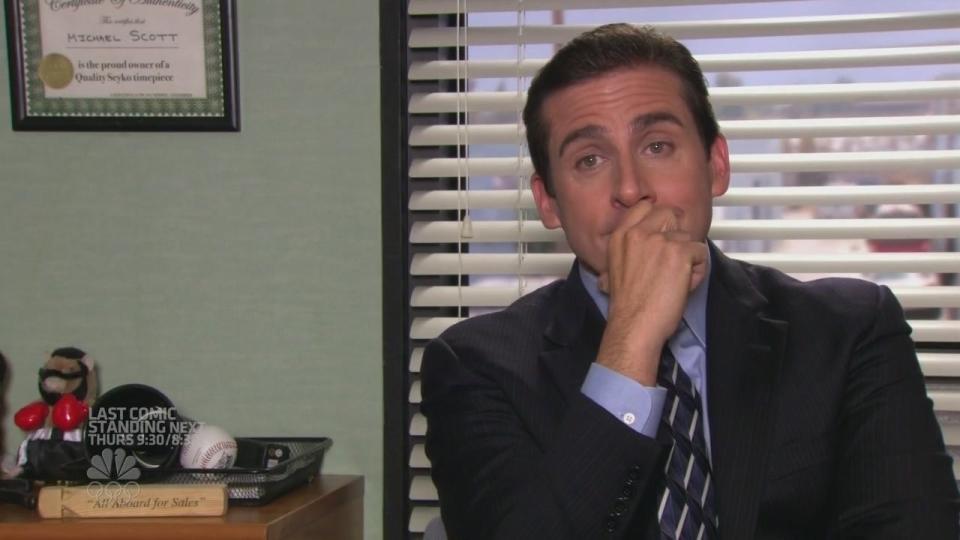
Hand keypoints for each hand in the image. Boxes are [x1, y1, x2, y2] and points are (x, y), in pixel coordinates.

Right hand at [594, 201, 707, 384]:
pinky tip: (683, 286)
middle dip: (677, 232)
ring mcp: (660, 241)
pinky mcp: (680, 253)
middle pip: (670, 213)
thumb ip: (628, 250)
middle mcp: (639, 233)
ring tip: (676, 279)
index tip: (662, 234)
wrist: (634, 326)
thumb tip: (638, 249)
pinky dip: (698, 270)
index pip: (644, 206)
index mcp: (621, 236)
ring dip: (688, 257)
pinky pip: (701, 252)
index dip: (658, 218)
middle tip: (675, 256)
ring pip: (688, 236)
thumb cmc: (627, 306)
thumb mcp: (613, 269)